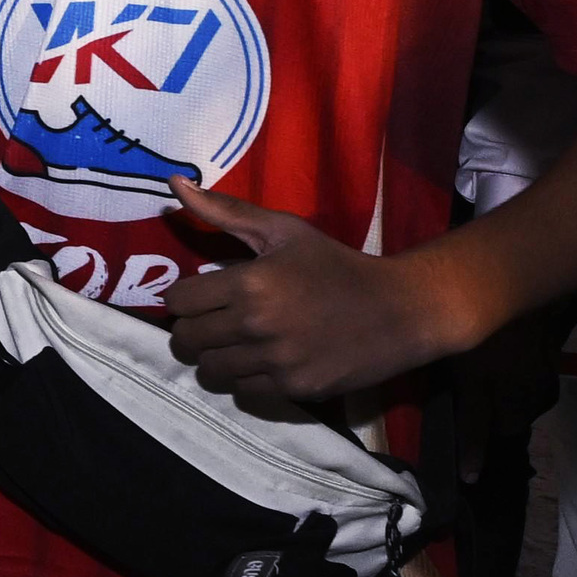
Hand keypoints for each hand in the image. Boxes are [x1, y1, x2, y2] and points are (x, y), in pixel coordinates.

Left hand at [163, 179, 468, 399]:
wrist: (402, 309)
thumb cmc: (337, 265)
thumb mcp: (285, 231)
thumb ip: (226, 211)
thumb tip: (174, 184)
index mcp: (249, 283)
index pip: (178, 302)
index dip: (184, 299)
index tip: (203, 297)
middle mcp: (257, 324)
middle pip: (185, 341)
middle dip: (193, 331)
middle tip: (216, 323)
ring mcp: (276, 360)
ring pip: (209, 371)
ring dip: (215, 358)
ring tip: (237, 344)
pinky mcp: (294, 388)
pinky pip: (242, 392)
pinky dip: (245, 380)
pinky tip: (263, 363)